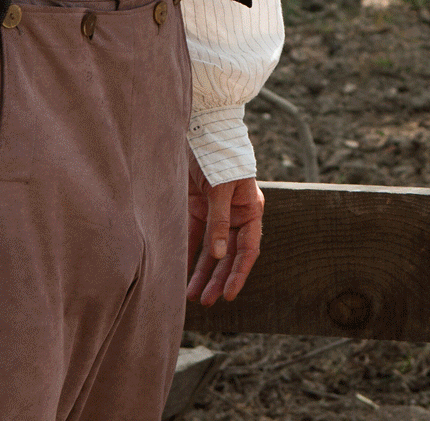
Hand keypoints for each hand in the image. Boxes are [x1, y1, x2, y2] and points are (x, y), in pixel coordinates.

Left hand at [188, 162, 263, 304]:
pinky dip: (188, 253)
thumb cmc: (219, 154)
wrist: (201, 128)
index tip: (229, 295)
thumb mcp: (221, 187)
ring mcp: (215, 213)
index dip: (239, 273)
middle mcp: (235, 215)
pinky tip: (179, 271)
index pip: (248, 249)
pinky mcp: (196, 207)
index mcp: (250, 209)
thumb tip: (219, 254)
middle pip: (228, 254)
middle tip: (206, 301)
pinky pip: (193, 236)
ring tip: (192, 296)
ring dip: (202, 271)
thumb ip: (219, 220)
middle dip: (218, 278)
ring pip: (210, 250)